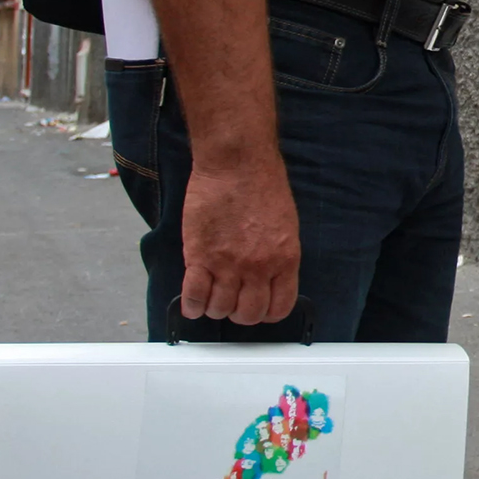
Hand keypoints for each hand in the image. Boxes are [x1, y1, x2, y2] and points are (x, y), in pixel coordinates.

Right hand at [178, 158, 301, 325]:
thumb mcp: (286, 226)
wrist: (236, 164)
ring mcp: (228, 264)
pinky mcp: (200, 256)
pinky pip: (194, 296)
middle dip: (239, 314)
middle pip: (248, 314)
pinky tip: (192, 303)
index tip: (257, 308)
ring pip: (220, 309)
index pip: (279, 307)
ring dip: (215, 308)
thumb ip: (278, 257)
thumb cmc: (263, 186)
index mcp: (285, 260)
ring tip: (211, 296)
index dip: (266, 313)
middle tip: (232, 302)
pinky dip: (192, 305)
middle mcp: (258, 268)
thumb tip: (269, 280)